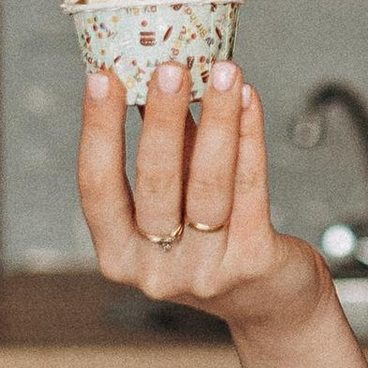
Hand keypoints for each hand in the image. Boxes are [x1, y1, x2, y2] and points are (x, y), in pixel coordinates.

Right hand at [77, 60, 329, 335]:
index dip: (97, 131)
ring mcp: (205, 271)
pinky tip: (248, 102)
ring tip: (223, 72)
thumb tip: (157, 78)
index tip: (102, 79)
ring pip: (208, 184)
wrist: (272, 301)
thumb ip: (166, 155)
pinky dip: (249, 138)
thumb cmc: (214, 242)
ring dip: (215, 120)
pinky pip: (250, 188)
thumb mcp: (175, 205)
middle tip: (170, 67)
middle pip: (155, 183)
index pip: (96, 188)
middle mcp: (155, 270)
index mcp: (118, 255)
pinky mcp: (251, 262)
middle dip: (162, 119)